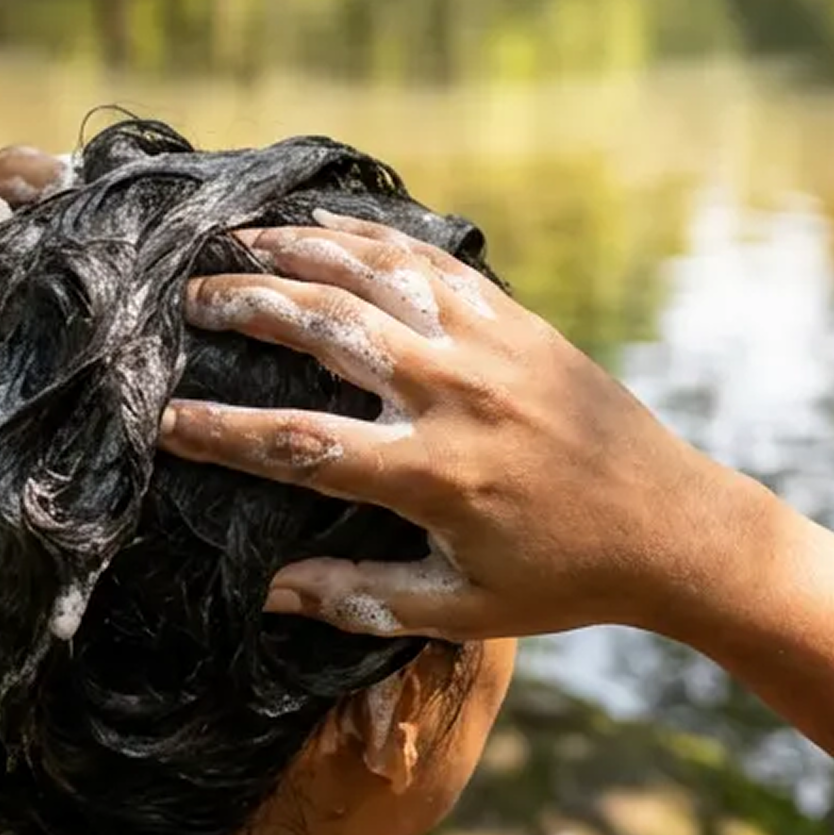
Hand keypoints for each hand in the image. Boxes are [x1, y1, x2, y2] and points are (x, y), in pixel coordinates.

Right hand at [155, 212, 746, 639]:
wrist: (672, 524)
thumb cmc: (562, 579)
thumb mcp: (463, 610)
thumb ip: (362, 598)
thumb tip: (268, 594)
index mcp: (434, 473)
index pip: (301, 444)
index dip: (221, 432)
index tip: (161, 422)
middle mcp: (455, 395)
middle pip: (325, 328)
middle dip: (245, 305)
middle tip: (187, 299)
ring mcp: (489, 345)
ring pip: (373, 274)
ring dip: (298, 250)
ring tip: (236, 242)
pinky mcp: (516, 319)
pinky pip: (429, 261)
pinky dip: (370, 236)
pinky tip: (323, 224)